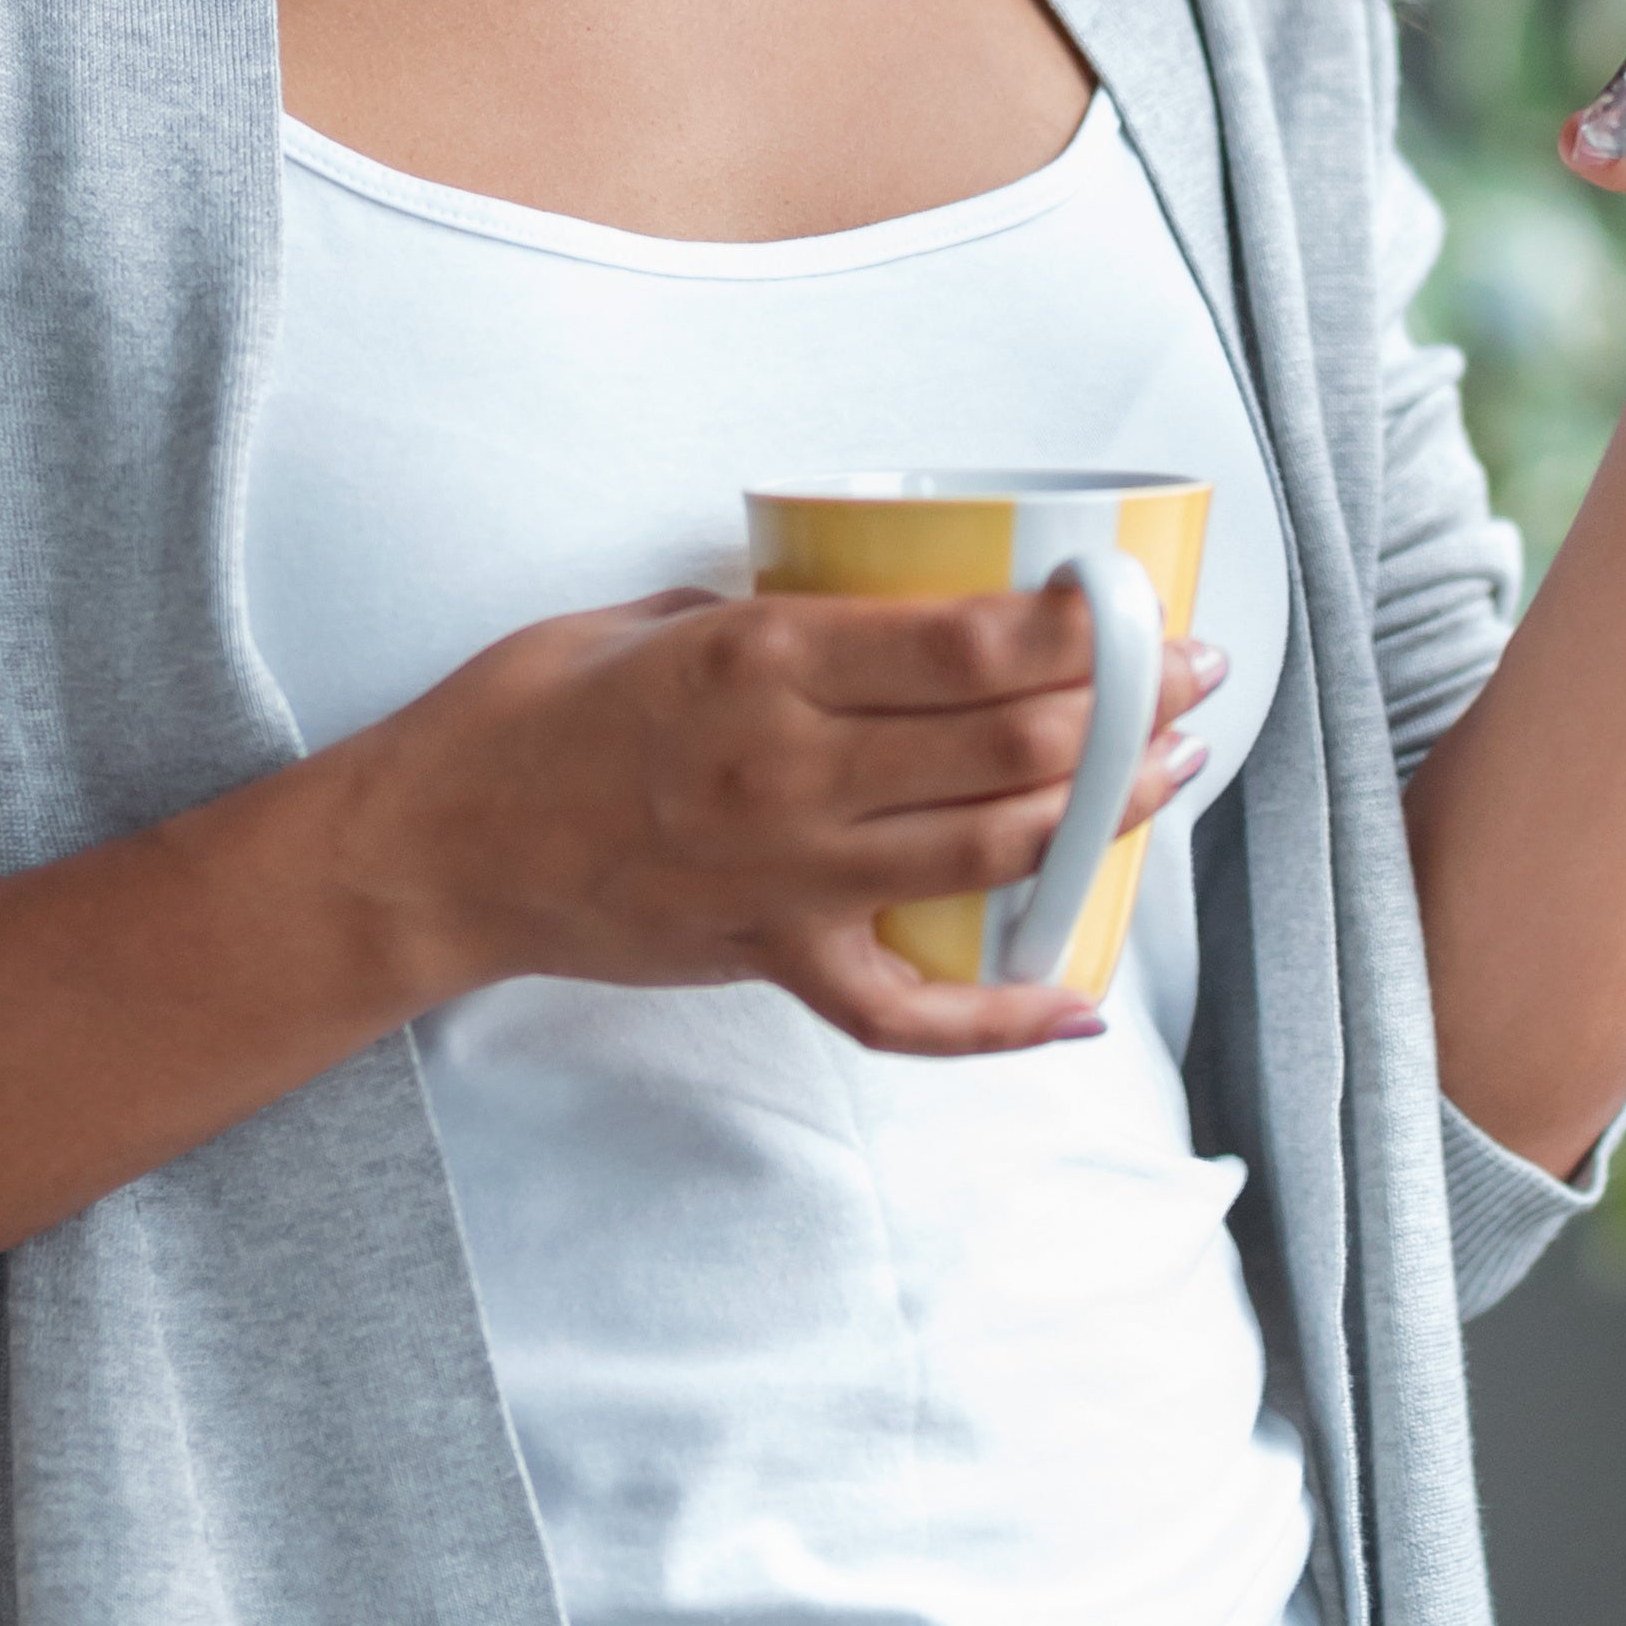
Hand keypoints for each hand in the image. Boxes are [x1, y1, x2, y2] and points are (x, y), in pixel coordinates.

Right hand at [323, 585, 1226, 1056]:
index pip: (969, 645)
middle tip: (1191, 683)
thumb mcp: (653, 616)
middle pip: (1009, 748)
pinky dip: (997, 1021)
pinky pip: (904, 1012)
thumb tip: (870, 605)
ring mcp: (786, 873)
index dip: (1084, 632)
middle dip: (1128, 712)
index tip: (1146, 612)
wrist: (434, 847)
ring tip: (1168, 777)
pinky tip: (1076, 1006)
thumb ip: (770, 611)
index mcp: (764, 660)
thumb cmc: (528, 713)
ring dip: (1102, 820)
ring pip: (989, 854)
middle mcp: (790, 767)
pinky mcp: (769, 954)